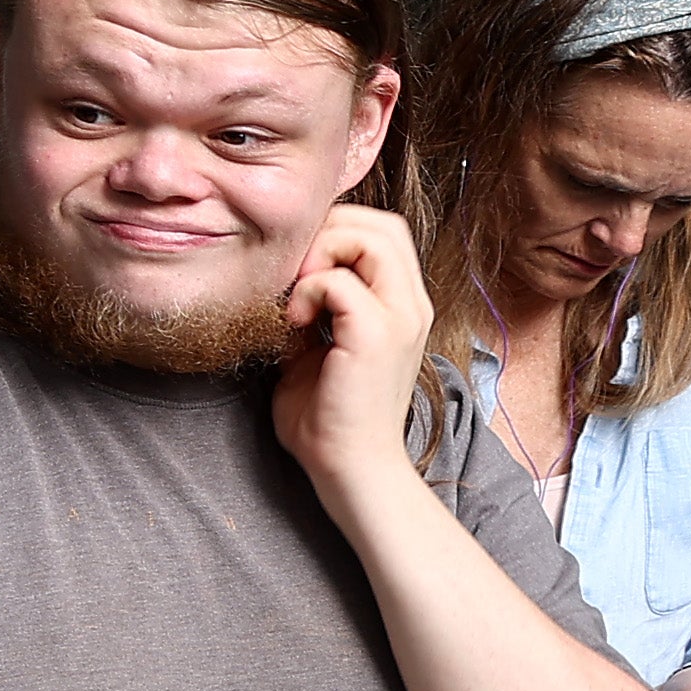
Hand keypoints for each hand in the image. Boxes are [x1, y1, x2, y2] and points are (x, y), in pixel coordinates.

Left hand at [272, 204, 428, 502]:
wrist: (347, 467)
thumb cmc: (327, 415)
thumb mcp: (314, 347)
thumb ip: (311, 309)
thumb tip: (280, 279)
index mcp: (402, 305)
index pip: (384, 232)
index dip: (337, 231)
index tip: (297, 268)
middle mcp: (411, 305)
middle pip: (383, 224)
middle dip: (329, 230)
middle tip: (294, 272)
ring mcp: (400, 318)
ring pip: (372, 237)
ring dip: (320, 252)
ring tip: (295, 293)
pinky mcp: (376, 335)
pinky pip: (337, 281)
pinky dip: (305, 291)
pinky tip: (293, 322)